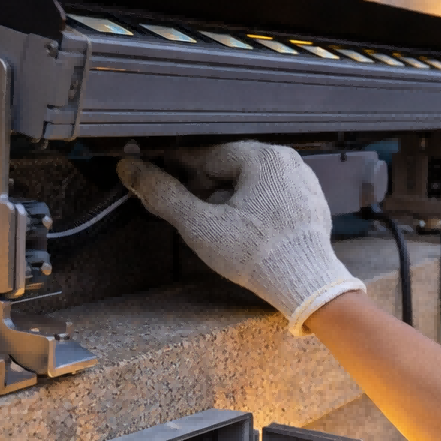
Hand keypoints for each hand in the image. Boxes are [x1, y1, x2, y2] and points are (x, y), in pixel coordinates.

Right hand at [118, 141, 364, 334]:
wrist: (307, 285)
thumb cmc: (257, 256)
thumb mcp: (201, 225)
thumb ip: (164, 195)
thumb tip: (130, 169)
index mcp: (262, 156)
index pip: (206, 156)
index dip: (176, 166)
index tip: (154, 169)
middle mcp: (287, 160)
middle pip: (229, 167)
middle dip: (204, 185)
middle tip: (184, 204)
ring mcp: (303, 181)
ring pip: (250, 181)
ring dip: (227, 196)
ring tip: (211, 220)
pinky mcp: (310, 203)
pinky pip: (272, 195)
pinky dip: (252, 206)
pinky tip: (241, 228)